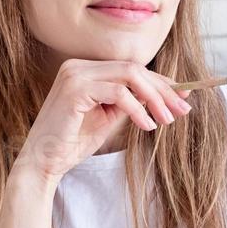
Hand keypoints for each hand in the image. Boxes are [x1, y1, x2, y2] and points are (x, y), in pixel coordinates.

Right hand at [13, 59, 190, 183]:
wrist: (43, 162)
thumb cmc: (72, 142)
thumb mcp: (109, 118)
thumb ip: (131, 103)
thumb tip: (165, 96)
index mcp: (86, 70)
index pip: (131, 69)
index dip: (160, 82)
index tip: (183, 98)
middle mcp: (78, 66)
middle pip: (134, 69)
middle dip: (163, 90)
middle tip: (182, 111)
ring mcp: (75, 74)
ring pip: (129, 75)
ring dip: (154, 98)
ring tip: (166, 121)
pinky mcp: (75, 88)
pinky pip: (118, 92)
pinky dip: (137, 108)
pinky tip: (147, 126)